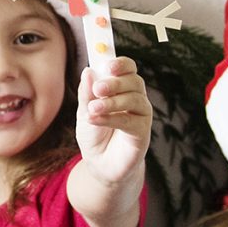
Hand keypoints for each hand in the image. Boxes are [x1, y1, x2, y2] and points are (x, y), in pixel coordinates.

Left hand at [77, 56, 152, 182]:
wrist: (99, 163)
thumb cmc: (94, 134)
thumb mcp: (85, 111)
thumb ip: (87, 93)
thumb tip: (88, 70)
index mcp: (122, 87)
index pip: (128, 68)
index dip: (120, 63)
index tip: (107, 64)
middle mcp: (135, 97)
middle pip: (134, 81)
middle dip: (115, 83)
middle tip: (97, 89)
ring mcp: (141, 115)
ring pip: (134, 99)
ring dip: (112, 102)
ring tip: (92, 109)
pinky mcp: (143, 132)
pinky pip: (131, 121)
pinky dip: (112, 118)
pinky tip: (96, 119)